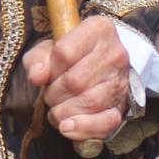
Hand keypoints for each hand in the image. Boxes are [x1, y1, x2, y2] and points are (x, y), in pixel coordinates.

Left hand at [23, 16, 131, 143]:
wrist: (101, 67)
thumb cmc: (70, 56)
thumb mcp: (48, 49)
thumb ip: (36, 59)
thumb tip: (37, 77)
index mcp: (98, 30)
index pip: (65, 53)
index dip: (51, 69)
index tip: (50, 73)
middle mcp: (115, 53)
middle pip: (75, 81)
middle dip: (54, 94)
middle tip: (51, 95)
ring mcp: (120, 81)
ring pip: (89, 102)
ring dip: (64, 112)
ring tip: (57, 110)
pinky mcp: (122, 106)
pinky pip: (106, 122)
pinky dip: (83, 128)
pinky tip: (67, 127)